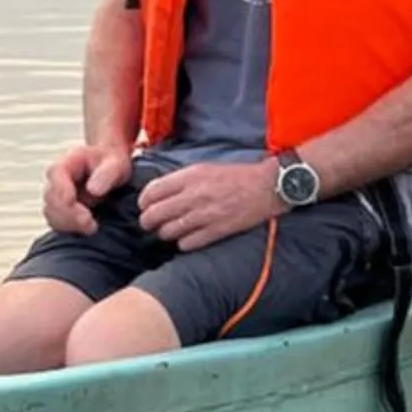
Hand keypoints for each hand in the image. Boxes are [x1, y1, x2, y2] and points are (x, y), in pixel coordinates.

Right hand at [41, 141, 130, 235]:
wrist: (111, 168)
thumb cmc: (111, 163)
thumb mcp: (115, 164)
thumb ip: (106, 174)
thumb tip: (93, 190)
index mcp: (67, 163)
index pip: (57, 174)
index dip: (62, 190)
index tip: (72, 203)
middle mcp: (56, 180)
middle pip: (52, 198)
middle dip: (70, 213)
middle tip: (91, 223)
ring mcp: (56, 196)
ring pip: (51, 214)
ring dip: (70, 224)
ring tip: (92, 227)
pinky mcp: (60, 211)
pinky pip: (57, 223)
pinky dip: (70, 229)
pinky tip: (88, 228)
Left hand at [137, 158, 278, 250]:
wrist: (267, 186)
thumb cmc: (236, 176)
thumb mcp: (205, 168)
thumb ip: (181, 179)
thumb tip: (157, 192)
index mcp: (190, 176)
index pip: (152, 192)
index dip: (143, 203)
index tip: (145, 207)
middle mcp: (194, 195)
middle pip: (154, 214)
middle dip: (148, 222)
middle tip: (150, 224)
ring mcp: (205, 214)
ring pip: (168, 231)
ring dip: (165, 234)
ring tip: (170, 232)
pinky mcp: (217, 230)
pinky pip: (187, 243)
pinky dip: (183, 243)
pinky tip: (187, 239)